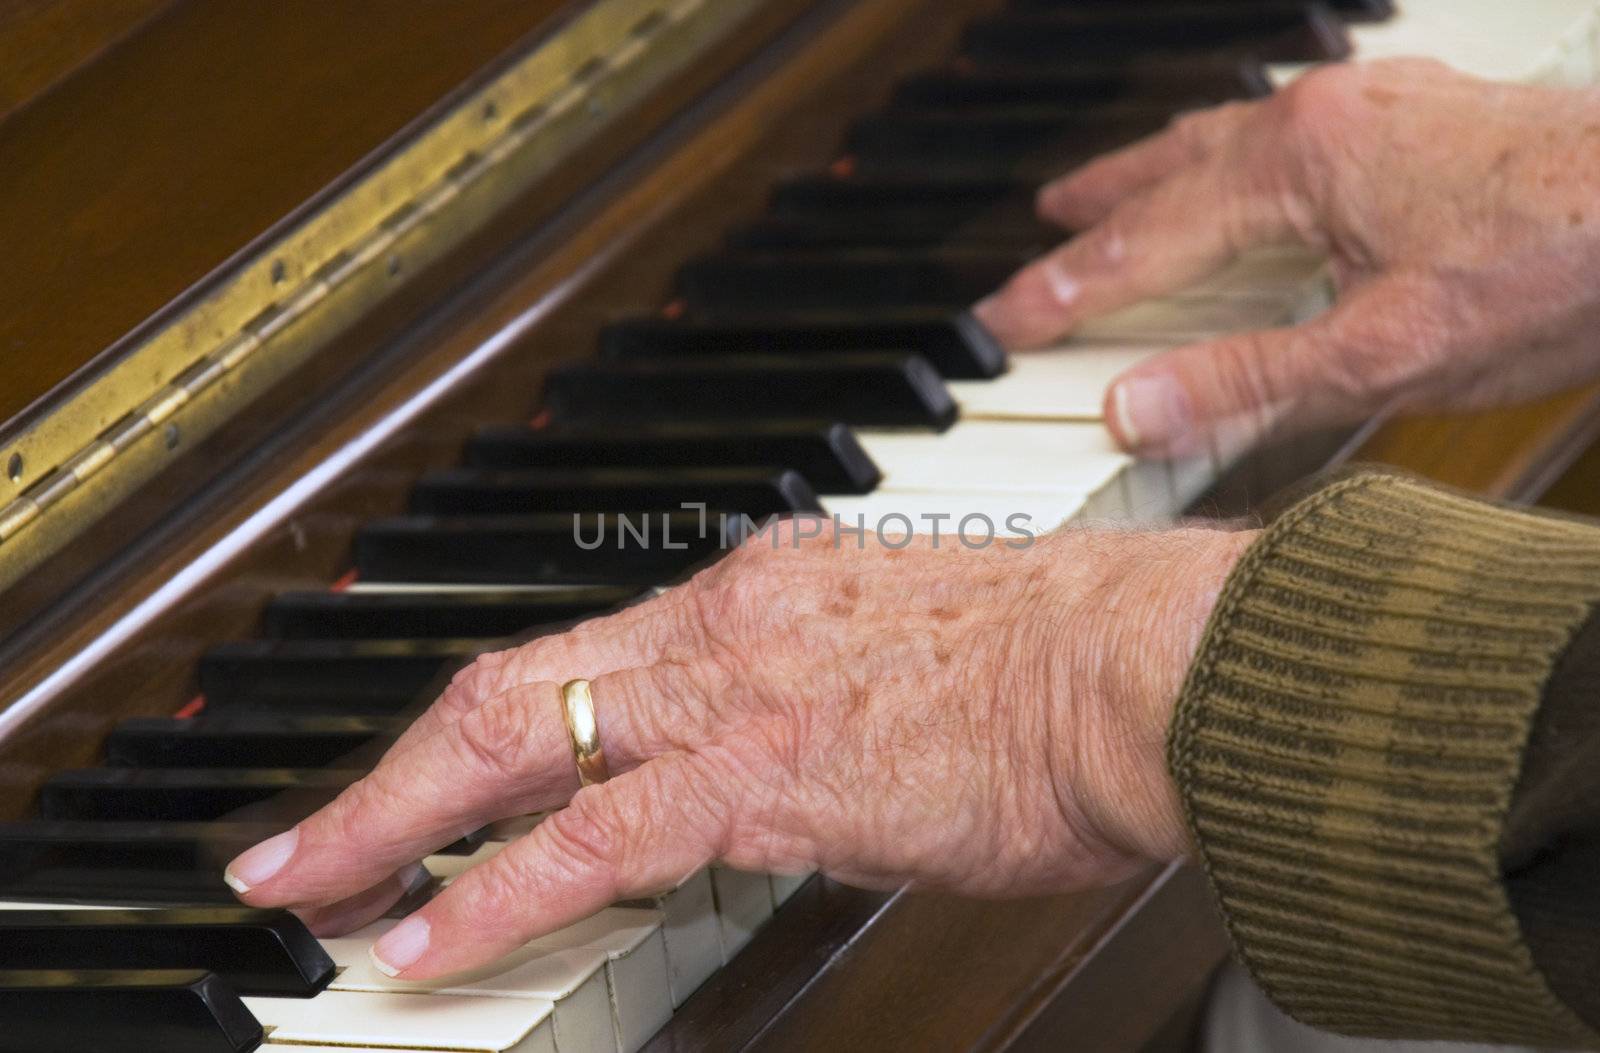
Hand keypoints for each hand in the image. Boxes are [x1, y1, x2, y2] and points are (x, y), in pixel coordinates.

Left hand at [224, 520, 1250, 978]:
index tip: (440, 766)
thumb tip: (811, 753)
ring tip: (316, 888)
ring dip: (393, 824)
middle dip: (391, 768)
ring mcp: (731, 695)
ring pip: (511, 746)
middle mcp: (724, 624)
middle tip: (307, 835)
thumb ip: (837, 695)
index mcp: (764, 590)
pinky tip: (426, 939)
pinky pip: (588, 842)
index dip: (492, 719)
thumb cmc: (1070, 664)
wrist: (1143, 666)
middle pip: (508, 687)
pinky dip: (491, 893)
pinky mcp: (760, 777)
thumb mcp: (923, 653)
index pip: (585, 656)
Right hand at [973, 60, 1599, 456]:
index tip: (1000, 321)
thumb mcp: (1382, 353)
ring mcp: (1375, 106)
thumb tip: (1133, 405)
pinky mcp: (1420, 115)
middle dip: (1097, 206)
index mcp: (1296, 161)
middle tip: (1039, 227)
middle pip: (1173, 169)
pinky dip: (1233, 157)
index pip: (1143, 241)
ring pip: (1230, 139)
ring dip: (1159, 171)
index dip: (1062, 290)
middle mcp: (1324, 116)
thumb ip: (1246, 381)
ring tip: (1112, 187)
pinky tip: (1249, 169)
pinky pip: (1289, 130)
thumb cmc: (1556, 273)